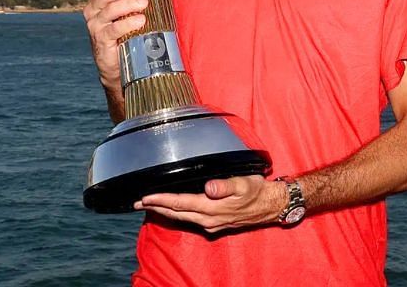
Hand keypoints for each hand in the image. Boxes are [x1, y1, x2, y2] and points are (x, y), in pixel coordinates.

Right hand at [83, 0, 146, 89]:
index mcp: (96, 4)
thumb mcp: (122, 15)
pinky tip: (140, 21)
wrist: (116, 65)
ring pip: (109, 10)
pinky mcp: (102, 40)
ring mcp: (95, 27)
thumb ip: (128, 1)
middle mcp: (93, 13)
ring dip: (128, 4)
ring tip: (144, 3)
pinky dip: (127, 23)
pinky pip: (114, 29)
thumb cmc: (122, 35)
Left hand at [133, 175, 286, 233]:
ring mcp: (211, 223)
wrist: (271, 206)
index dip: (161, 200)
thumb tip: (209, 188)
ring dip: (163, 211)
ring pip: (181, 218)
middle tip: (136, 202)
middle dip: (155, 207)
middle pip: (176, 213)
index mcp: (212, 207)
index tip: (144, 197)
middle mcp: (209, 218)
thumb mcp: (244, 183)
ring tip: (147, 205)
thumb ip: (225, 185)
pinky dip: (176, 213)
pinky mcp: (214, 223)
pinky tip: (170, 209)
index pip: (180, 203)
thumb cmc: (257, 190)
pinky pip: (189, 219)